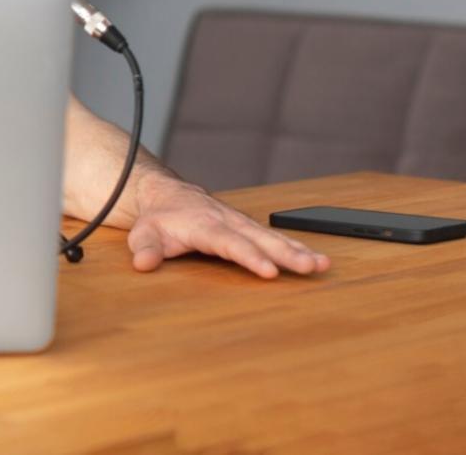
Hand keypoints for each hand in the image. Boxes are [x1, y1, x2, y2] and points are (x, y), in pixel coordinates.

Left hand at [127, 177, 331, 278]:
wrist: (165, 194)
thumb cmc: (157, 219)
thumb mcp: (143, 233)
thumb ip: (146, 248)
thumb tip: (143, 263)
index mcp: (204, 225)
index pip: (229, 243)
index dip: (250, 257)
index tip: (269, 271)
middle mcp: (227, 221)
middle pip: (260, 239)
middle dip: (286, 254)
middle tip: (310, 267)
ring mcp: (240, 223)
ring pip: (272, 237)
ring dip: (298, 251)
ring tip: (321, 265)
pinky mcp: (248, 227)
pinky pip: (274, 238)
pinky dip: (296, 247)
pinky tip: (316, 260)